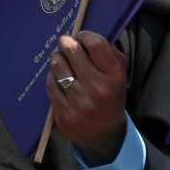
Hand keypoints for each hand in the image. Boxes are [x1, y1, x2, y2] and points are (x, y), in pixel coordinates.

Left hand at [47, 30, 127, 163]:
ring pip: (57, 64)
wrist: (105, 135)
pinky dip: (53, 76)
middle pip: (72, 50)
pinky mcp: (63, 112)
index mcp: (115, 77)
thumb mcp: (118, 76)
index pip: (96, 44)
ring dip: (57, 58)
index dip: (85, 35)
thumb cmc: (110, 97)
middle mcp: (98, 89)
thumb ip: (108, 53)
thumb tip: (85, 34)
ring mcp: (79, 102)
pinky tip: (59, 77)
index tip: (81, 37)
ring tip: (62, 59)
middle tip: (66, 44)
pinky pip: (50, 82)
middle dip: (66, 43)